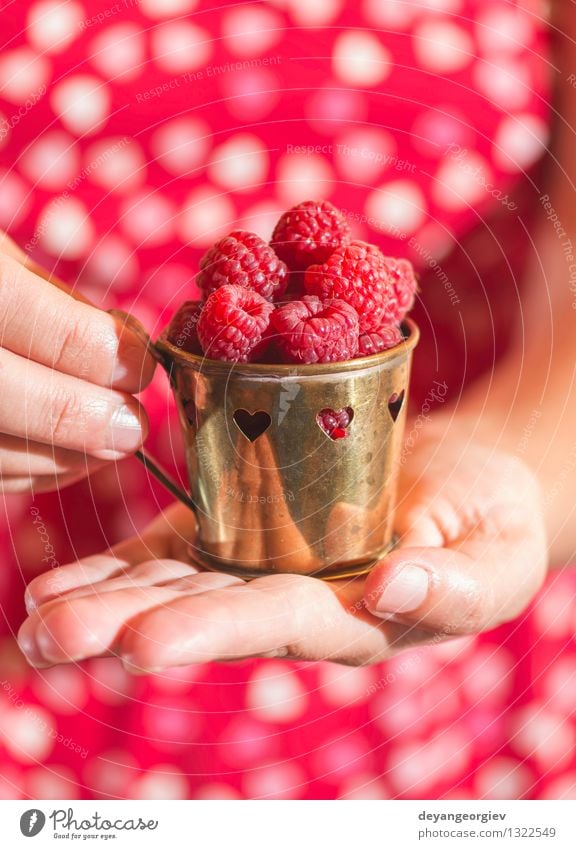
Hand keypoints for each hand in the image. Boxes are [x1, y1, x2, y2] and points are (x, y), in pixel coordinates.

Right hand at [0, 233, 154, 491]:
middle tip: (133, 426)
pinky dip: (23, 472)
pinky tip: (61, 460)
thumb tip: (124, 349)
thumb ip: (53, 302)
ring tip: (107, 447)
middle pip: (3, 396)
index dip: (100, 352)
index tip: (140, 365)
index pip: (35, 321)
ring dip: (58, 459)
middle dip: (80, 418)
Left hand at [18, 421, 547, 668]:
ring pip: (174, 586)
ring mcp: (259, 564)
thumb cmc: (489, 524)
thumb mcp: (498, 560)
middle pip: (203, 613)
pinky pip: (173, 550)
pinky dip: (119, 566)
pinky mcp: (241, 528)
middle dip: (126, 626)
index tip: (144, 644)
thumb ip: (455, 587)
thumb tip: (394, 593)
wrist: (458, 485)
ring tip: (37, 617)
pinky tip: (62, 582)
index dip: (213, 631)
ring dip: (104, 602)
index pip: (276, 623)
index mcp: (352, 617)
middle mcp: (292, 600)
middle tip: (50, 638)